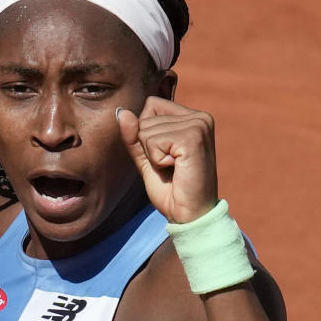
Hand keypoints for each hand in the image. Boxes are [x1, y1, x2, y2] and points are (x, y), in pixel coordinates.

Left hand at [117, 97, 217, 223]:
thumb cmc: (170, 188)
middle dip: (148, 147)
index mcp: (193, 117)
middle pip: (145, 118)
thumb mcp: (146, 158)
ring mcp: (199, 125)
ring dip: (153, 156)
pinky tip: (175, 169)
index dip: (146, 134)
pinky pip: (153, 141)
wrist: (188, 214)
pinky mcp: (193, 138)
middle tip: (170, 166)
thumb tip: (121, 111)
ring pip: (146, 130)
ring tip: (173, 168)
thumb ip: (134, 136)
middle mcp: (200, 117)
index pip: (151, 105)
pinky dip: (156, 160)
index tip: (165, 155)